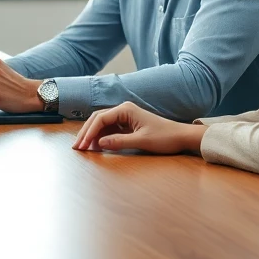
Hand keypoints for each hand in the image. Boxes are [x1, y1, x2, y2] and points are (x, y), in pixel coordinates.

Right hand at [72, 102, 206, 153]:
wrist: (181, 137)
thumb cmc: (164, 137)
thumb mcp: (141, 141)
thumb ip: (119, 142)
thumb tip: (99, 144)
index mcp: (125, 110)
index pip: (100, 119)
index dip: (89, 133)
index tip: (82, 146)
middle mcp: (123, 110)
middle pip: (98, 119)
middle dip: (86, 133)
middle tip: (77, 147)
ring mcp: (125, 117)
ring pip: (102, 124)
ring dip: (93, 135)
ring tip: (84, 148)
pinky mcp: (128, 124)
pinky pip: (109, 129)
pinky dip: (101, 137)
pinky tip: (97, 146)